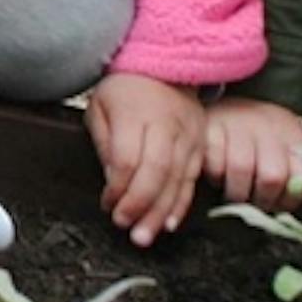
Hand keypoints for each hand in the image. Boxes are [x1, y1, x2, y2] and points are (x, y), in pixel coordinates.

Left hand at [87, 71, 207, 246]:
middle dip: (140, 206)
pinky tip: (169, 223)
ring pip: (176, 179)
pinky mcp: (200, 144)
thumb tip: (113, 183)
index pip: (128, 160)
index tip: (107, 204)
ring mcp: (188, 134)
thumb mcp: (100, 108)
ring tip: (145, 236)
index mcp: (135, 113)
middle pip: (155, 172)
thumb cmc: (125, 89)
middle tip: (125, 228)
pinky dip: (180, 203)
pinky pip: (191, 178)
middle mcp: (166, 124)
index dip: (117, 189)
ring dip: (160, 212)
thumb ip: (105, 145)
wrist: (167, 65)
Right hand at [206, 99, 301, 211]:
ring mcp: (238, 124)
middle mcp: (268, 125)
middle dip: (262, 199)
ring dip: (236, 192)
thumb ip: (293, 174)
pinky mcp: (210, 128)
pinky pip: (215, 164)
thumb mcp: (282, 148)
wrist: (221, 109)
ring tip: (235, 192)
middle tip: (255, 201)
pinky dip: (215, 177)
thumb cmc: (255, 137)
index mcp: (292, 133)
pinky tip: (219, 174)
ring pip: (241, 170)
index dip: (292, 198)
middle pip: (272, 177)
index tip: (280, 203)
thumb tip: (293, 201)